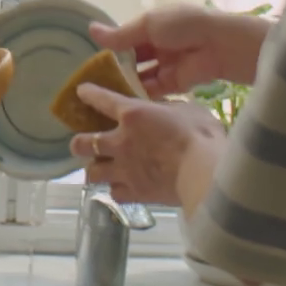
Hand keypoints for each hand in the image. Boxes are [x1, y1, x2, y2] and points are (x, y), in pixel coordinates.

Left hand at [68, 85, 225, 205]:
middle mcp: (120, 142)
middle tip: (85, 143)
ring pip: (92, 172)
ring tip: (102, 168)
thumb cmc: (201, 136)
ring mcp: (124, 170)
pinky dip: (116, 190)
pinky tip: (123, 187)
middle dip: (79, 142)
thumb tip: (163, 111)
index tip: (81, 92)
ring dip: (95, 169)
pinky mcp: (134, 193)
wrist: (205, 173)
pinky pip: (114, 193)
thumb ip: (169, 110)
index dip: (89, 94)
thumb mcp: (187, 110)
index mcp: (132, 115)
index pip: (102, 100)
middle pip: (82, 143)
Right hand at [90, 4, 267, 98]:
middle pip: (133, 59)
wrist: (220, 44)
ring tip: (104, 95)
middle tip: (93, 83)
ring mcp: (167, 65)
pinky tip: (122, 101)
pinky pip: (153, 90)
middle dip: (117, 69)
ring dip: (127, 83)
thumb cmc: (183, 25)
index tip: (92, 62)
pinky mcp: (175, 84)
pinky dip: (140, 94)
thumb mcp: (148, 24)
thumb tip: (90, 29)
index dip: (111, 49)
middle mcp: (159, 45)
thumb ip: (121, 34)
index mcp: (153, 26)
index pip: (127, 38)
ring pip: (141, 76)